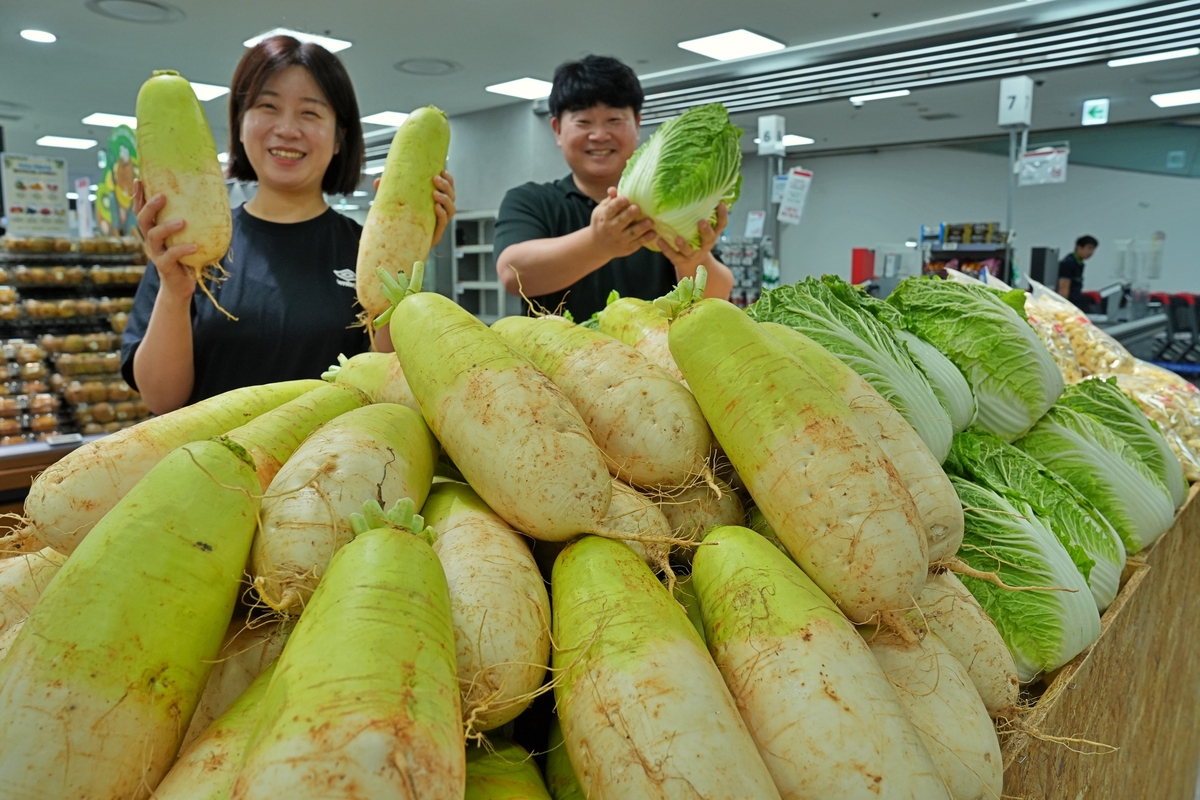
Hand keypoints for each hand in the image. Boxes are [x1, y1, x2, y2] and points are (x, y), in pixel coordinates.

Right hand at [133, 179, 196, 302]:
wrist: (180, 286)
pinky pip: (170, 255)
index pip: (141, 210)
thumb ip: (190, 223)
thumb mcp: (184, 238)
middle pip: (142, 219)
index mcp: (153, 230)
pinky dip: (182, 249)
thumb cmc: (186, 257)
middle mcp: (151, 240)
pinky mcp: (164, 266)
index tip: (140, 179)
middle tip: (162, 196)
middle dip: (149, 206)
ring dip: (167, 227)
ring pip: (153, 236)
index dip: (139, 196)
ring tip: (183, 222)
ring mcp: (156, 253)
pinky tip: (195, 246)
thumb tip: (210, 200)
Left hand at [372, 170, 456, 246]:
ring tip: (435, 194)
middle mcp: (440, 213)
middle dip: (446, 187)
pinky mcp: (435, 236)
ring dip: (446, 200)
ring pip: (451, 210)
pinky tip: (436, 208)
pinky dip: (442, 215)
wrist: (395, 246)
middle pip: (452, 198)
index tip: (442, 171)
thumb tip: (378, 180)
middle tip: (435, 179)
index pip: (447, 190)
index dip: (448, 180)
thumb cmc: (397, 223)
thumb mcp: (393, 204)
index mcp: (434, 203)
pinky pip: (443, 224)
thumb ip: (387, 192)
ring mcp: (438, 225)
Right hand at [589, 187, 656, 259]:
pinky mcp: (627, 248)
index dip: (618, 204)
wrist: (598, 246)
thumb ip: (610, 201)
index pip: (611, 209)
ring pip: (631, 233)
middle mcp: (611, 229)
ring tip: (650, 221)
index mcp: (605, 217)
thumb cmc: (603, 222)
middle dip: (629, 215)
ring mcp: (619, 240)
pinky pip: (637, 243)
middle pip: (621, 221)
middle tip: (637, 208)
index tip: (625, 198)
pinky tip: (653, 233)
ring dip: (641, 227)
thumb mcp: (601, 211)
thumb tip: (613, 189)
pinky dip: (645, 239)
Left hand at [656, 202, 727, 272]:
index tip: (720, 204)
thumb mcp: (703, 230)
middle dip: (706, 231)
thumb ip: (703, 215)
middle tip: (702, 222)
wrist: (693, 266)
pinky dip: (665, 248)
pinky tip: (658, 239)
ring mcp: (692, 254)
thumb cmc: (697, 240)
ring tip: (678, 238)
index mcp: (712, 236)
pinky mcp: (680, 260)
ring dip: (684, 245)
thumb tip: (702, 190)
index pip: (721, 226)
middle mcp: (704, 246)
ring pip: (689, 251)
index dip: (723, 216)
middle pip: (708, 239)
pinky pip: (672, 255)